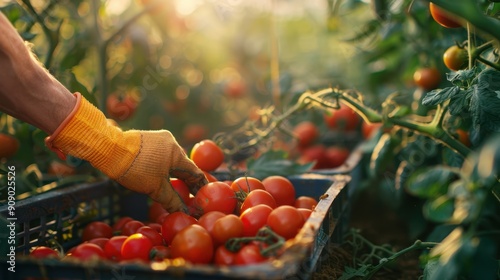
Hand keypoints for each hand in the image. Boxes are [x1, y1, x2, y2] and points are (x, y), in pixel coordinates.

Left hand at [46, 93, 207, 212]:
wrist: (110, 149)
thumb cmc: (136, 169)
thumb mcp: (155, 189)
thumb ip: (172, 200)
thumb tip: (184, 213)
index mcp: (177, 154)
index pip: (195, 172)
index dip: (199, 186)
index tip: (202, 197)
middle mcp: (172, 142)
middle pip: (184, 165)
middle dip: (187, 180)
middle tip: (188, 195)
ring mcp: (160, 138)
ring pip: (172, 159)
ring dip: (174, 173)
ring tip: (174, 186)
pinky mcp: (148, 138)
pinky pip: (162, 154)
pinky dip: (164, 165)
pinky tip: (159, 174)